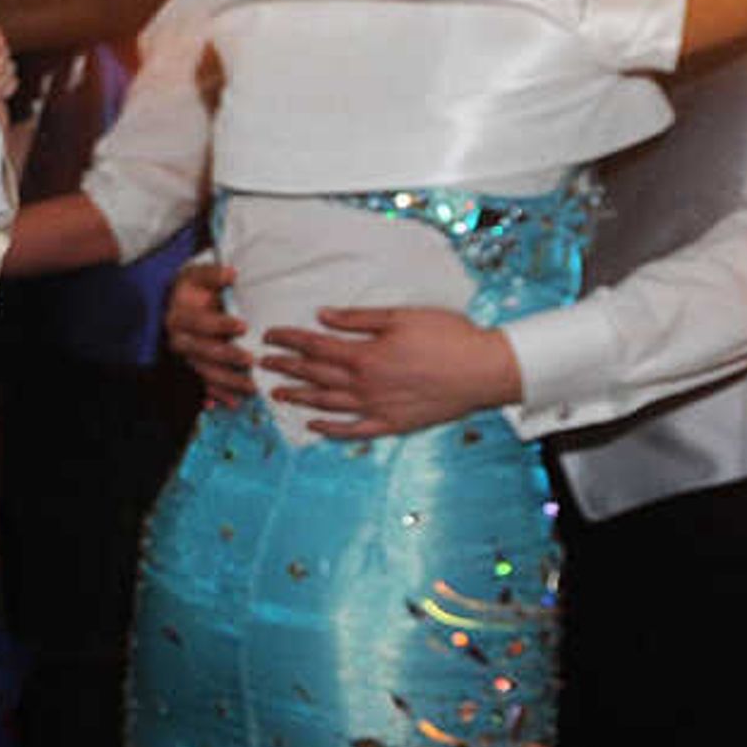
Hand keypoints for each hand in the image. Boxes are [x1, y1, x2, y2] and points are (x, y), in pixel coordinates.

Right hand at [162, 258, 254, 404]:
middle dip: (227, 358)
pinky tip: (231, 404)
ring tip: (251, 388)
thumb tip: (231, 274)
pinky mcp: (190, 368)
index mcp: (179, 317)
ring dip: (227, 382)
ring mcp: (184, 357)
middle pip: (202, 352)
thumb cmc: (191, 289)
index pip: (199, 322)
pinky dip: (215, 396)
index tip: (243, 326)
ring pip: (204, 372)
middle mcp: (178, 340)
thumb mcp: (197, 275)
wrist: (172, 304)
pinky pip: (202, 385)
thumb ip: (213, 274)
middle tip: (251, 361)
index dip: (220, 325)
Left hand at [256, 306, 520, 438]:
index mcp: (364, 355)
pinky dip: (330, 430)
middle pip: (314, 375)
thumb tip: (322, 316)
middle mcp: (363, 384)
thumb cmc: (449, 337)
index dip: (288, 340)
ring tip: (277, 394)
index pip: (314, 346)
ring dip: (299, 398)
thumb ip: (358, 319)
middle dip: (285, 367)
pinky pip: (352, 430)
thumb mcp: (402, 317)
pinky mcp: (392, 424)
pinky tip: (313, 427)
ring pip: (326, 404)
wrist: (485, 371)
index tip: (268, 336)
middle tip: (261, 363)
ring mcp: (376, 407)